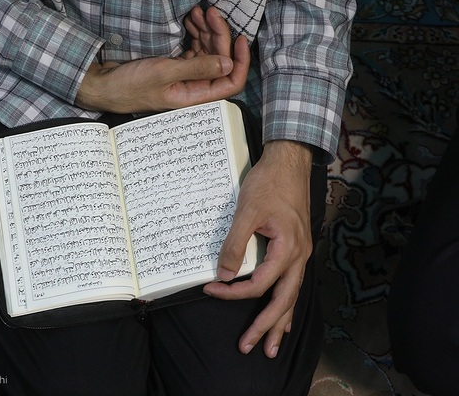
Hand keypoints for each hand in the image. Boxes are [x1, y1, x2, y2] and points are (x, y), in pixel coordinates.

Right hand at [75, 7, 249, 113]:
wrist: (105, 84)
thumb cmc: (130, 86)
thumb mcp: (164, 73)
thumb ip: (197, 68)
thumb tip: (228, 64)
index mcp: (194, 96)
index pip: (231, 82)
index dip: (241, 62)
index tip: (240, 38)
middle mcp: (193, 87)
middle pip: (220, 60)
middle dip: (219, 35)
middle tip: (210, 12)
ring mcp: (185, 76)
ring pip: (208, 51)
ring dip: (207, 31)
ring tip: (198, 12)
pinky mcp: (175, 66)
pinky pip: (194, 48)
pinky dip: (196, 33)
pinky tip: (191, 20)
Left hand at [203, 141, 313, 356]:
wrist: (289, 163)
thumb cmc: (269, 184)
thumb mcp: (247, 211)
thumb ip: (235, 245)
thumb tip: (225, 274)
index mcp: (288, 249)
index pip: (259, 283)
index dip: (233, 291)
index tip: (211, 288)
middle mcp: (299, 257)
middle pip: (284, 301)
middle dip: (267, 327)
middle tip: (250, 347)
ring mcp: (300, 254)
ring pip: (292, 296)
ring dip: (280, 322)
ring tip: (272, 346)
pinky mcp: (295, 250)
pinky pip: (292, 284)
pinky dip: (285, 303)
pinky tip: (282, 315)